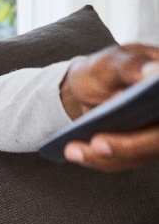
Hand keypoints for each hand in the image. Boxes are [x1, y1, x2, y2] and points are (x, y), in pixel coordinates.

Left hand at [59, 44, 158, 171]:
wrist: (87, 88)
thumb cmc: (103, 71)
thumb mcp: (111, 62)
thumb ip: (131, 66)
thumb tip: (153, 72)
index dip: (156, 112)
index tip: (125, 106)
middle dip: (129, 144)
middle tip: (97, 144)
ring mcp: (158, 134)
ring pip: (143, 155)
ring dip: (106, 157)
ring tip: (73, 150)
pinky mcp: (142, 150)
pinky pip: (125, 161)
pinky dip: (99, 159)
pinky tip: (75, 152)